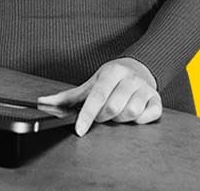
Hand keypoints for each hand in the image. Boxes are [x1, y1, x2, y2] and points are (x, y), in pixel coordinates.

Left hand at [38, 57, 161, 136]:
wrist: (138, 68)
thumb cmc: (110, 80)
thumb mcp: (90, 83)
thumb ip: (67, 96)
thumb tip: (42, 102)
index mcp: (112, 72)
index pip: (97, 96)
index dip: (87, 115)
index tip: (80, 130)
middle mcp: (130, 78)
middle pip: (114, 107)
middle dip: (103, 118)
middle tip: (101, 116)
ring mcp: (146, 88)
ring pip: (132, 113)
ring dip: (121, 120)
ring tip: (117, 114)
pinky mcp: (157, 100)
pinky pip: (150, 115)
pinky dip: (140, 120)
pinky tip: (134, 116)